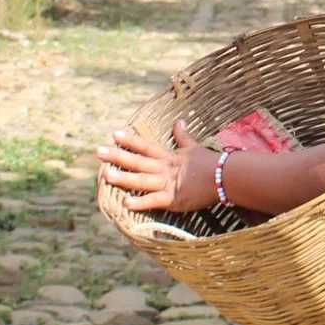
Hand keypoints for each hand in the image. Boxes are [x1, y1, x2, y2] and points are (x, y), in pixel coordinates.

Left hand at [97, 118, 213, 214]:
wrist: (226, 177)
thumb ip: (183, 137)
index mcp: (168, 157)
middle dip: (117, 156)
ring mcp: (167, 184)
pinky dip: (140, 202)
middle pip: (137, 161)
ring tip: (106, 175)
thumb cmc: (210, 163)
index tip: (114, 134)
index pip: (146, 146)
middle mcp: (164, 169)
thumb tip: (179, 121)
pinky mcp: (173, 199)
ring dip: (123, 177)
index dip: (130, 140)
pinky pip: (153, 200)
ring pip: (141, 180)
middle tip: (98, 151)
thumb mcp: (193, 148)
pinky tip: (125, 203)